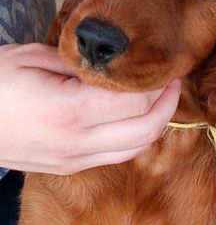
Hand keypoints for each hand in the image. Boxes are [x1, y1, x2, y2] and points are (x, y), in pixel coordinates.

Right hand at [0, 43, 179, 174]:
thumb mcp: (35, 58)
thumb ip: (81, 64)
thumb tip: (117, 66)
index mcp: (70, 111)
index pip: (136, 100)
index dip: (158, 82)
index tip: (166, 65)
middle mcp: (77, 142)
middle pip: (146, 129)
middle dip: (168, 103)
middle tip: (171, 79)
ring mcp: (74, 159)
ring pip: (136, 147)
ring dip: (156, 121)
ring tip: (159, 95)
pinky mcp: (70, 166)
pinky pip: (118, 154)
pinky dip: (137, 134)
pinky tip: (136, 114)